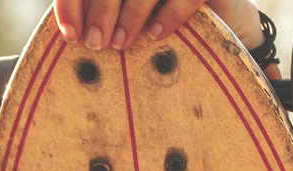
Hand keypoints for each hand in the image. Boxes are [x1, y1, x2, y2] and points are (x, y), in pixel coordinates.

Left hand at [56, 0, 265, 52]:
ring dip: (131, 15)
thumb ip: (103, 13)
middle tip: (95, 43)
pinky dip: (168, 15)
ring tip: (120, 43)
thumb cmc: (164, 15)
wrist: (221, 15)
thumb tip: (72, 34)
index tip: (71, 35)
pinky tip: (155, 35)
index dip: (74, 4)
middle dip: (101, 11)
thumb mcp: (129, 14)